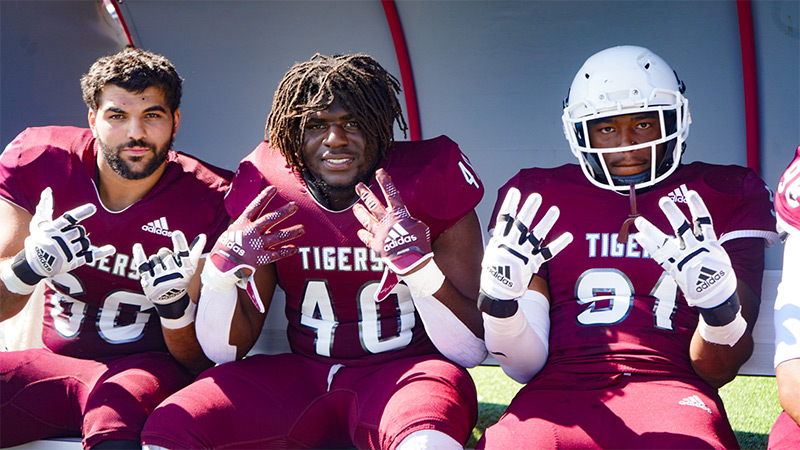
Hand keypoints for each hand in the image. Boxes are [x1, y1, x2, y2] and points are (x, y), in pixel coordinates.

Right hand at [2, 187, 115, 293]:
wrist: (34, 264)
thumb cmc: (39, 239)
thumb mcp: (39, 224)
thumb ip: (45, 207)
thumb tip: (48, 190)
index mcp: (52, 229)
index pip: (69, 218)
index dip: (81, 212)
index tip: (93, 207)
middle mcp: (59, 240)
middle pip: (80, 231)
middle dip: (78, 233)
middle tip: (68, 238)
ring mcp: (66, 252)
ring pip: (85, 242)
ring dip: (82, 243)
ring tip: (70, 247)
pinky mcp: (72, 262)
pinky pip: (91, 255)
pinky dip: (102, 252)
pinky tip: (111, 249)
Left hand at [133, 230, 204, 326]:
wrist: (170, 299)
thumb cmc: (181, 278)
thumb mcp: (190, 266)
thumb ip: (195, 250)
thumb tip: (202, 235)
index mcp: (186, 268)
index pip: (183, 252)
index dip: (180, 242)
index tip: (176, 233)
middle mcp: (174, 273)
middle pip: (164, 253)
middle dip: (164, 256)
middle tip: (167, 266)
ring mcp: (160, 278)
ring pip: (153, 258)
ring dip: (155, 262)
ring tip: (160, 272)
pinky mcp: (148, 280)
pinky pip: (142, 263)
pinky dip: (139, 254)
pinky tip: (137, 246)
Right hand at [204, 186, 303, 310]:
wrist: (222, 265)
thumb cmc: (226, 246)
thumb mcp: (232, 230)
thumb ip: (246, 222)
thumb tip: (254, 212)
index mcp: (243, 223)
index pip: (255, 206)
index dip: (264, 197)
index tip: (274, 188)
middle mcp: (251, 231)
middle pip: (270, 219)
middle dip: (284, 212)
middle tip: (295, 206)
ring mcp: (257, 244)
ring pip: (277, 236)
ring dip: (291, 232)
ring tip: (302, 229)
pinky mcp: (261, 257)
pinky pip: (276, 254)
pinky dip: (286, 251)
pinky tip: (294, 248)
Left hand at [353, 169, 431, 299]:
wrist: (411, 261)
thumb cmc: (420, 244)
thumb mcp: (420, 228)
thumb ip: (410, 222)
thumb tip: (406, 222)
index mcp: (399, 215)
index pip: (392, 194)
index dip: (386, 182)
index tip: (380, 172)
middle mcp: (387, 222)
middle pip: (374, 204)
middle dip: (366, 194)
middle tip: (359, 186)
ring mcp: (380, 233)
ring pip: (367, 220)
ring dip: (360, 212)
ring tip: (355, 207)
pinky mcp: (376, 246)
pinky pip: (367, 239)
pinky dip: (363, 235)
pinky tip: (360, 232)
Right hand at [480, 187, 572, 302]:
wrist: (497, 293)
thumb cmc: (493, 272)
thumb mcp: (491, 252)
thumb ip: (499, 238)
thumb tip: (503, 226)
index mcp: (499, 241)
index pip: (504, 218)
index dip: (510, 204)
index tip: (515, 191)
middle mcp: (511, 246)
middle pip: (521, 224)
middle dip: (529, 209)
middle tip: (537, 196)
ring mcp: (523, 254)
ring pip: (536, 235)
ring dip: (546, 222)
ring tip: (555, 210)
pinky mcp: (532, 264)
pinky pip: (548, 253)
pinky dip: (559, 244)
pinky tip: (568, 235)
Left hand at [634, 190, 736, 309]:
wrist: (716, 298)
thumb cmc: (719, 276)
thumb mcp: (719, 256)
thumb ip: (708, 242)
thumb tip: (702, 228)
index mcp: (711, 245)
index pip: (704, 221)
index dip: (698, 206)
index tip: (691, 193)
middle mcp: (696, 250)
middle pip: (682, 227)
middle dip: (673, 213)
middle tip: (663, 200)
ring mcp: (684, 260)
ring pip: (665, 242)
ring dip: (651, 230)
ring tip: (639, 220)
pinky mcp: (675, 270)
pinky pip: (659, 257)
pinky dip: (649, 246)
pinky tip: (639, 237)